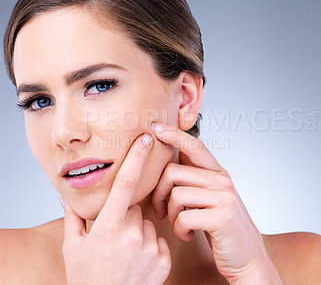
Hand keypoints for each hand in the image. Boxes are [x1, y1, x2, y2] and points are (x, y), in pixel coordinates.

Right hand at [61, 133, 170, 284]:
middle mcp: (132, 234)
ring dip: (140, 232)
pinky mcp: (163, 259)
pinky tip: (138, 261)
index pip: (125, 183)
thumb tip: (66, 193)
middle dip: (128, 215)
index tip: (147, 139)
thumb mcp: (72, 246)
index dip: (137, 158)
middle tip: (116, 237)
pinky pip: (160, 240)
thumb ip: (72, 216)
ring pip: (149, 224)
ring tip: (126, 252)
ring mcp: (150, 247)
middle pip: (137, 208)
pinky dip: (152, 246)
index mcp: (108, 226)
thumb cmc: (86, 278)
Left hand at [151, 123, 280, 283]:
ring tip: (180, 225)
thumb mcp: (210, 198)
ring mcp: (224, 198)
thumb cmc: (222, 227)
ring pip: (176, 194)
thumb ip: (195, 179)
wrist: (247, 257)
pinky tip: (188, 235)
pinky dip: (179, 229)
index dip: (174, 135)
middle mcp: (223, 180)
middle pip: (173, 172)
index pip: (194, 146)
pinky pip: (183, 217)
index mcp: (218, 173)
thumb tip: (170, 160)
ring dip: (170, 215)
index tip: (156, 128)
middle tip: (161, 210)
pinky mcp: (222, 217)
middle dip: (158, 193)